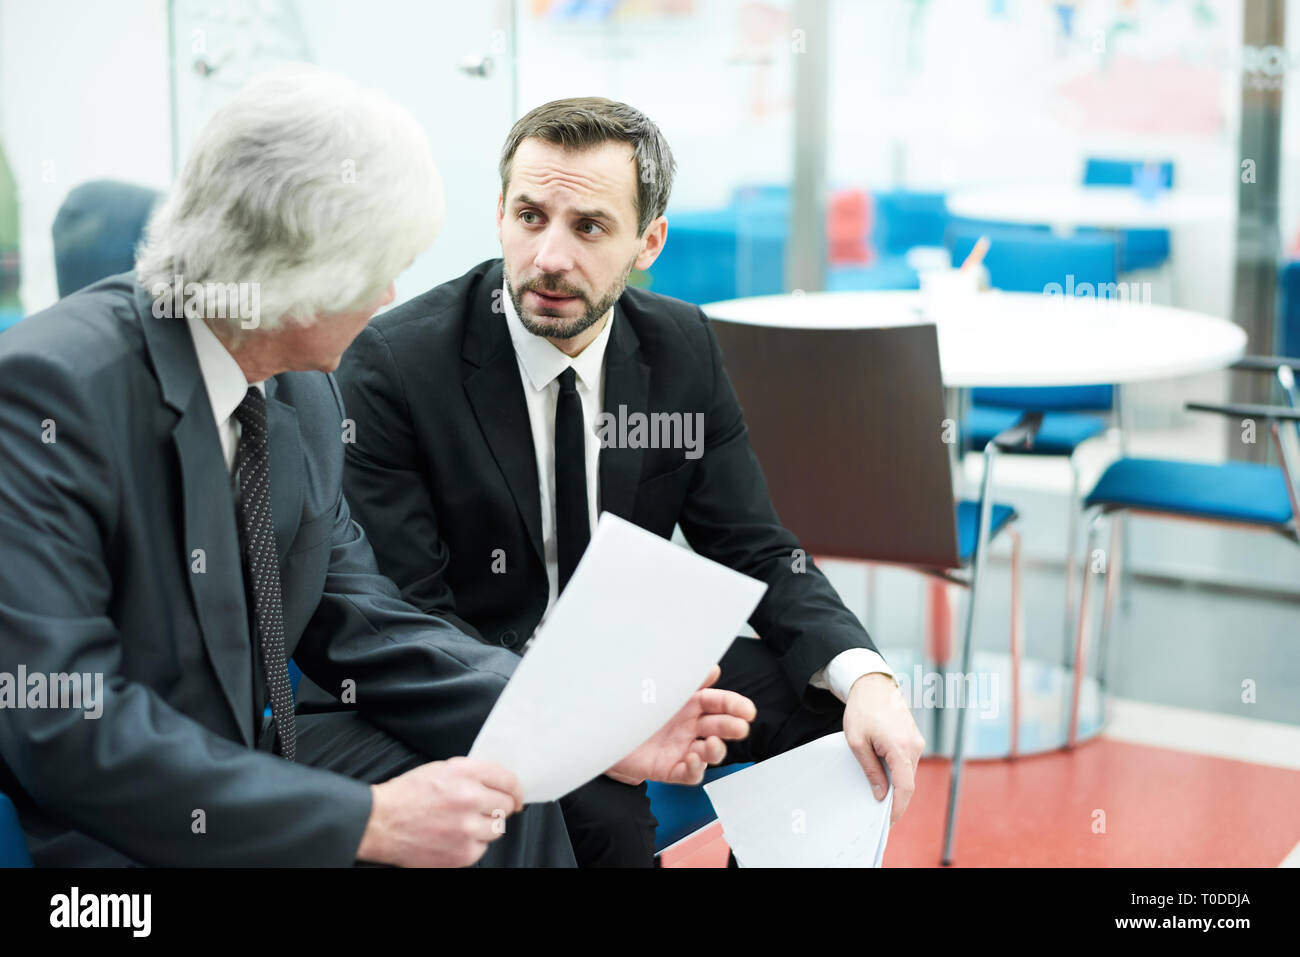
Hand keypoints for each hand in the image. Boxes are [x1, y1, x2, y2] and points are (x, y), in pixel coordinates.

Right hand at [356, 756, 523, 866]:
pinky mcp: (461, 854)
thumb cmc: (407, 795)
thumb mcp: (441, 769)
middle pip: (505, 806)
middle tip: (481, 810)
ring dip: (484, 827)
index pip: (508, 781)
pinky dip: (471, 844)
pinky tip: (452, 837)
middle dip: (497, 808)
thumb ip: (473, 774)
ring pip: (496, 829)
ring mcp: (466, 829)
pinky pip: (481, 849)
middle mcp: (469, 799)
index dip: (516, 790)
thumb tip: (498, 784)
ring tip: (461, 824)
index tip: (516, 797)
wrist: (380, 823)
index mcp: (464, 774)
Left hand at [606, 665, 755, 786]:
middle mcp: (688, 726)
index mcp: (688, 704)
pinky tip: (693, 759)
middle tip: (740, 728)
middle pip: (719, 727)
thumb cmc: (630, 707)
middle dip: (732, 727)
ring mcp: (681, 748)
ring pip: (710, 752)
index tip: (747, 710)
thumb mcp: (655, 688)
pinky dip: (696, 768)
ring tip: (712, 745)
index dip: (734, 706)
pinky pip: (690, 773)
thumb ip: (684, 680)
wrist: (602, 733)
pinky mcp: (670, 769)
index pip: (718, 703)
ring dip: (717, 749)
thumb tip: (712, 668)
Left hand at [844, 673, 924, 825]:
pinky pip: (908, 762)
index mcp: (900, 747)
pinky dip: (898, 772)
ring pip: (908, 772)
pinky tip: (884, 775)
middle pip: (908, 782)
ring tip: (878, 793)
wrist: (872, 685)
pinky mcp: (915, 738)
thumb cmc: (862, 710)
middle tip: (878, 813)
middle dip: (895, 799)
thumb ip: (871, 770)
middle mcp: (915, 746)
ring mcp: (917, 741)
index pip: (905, 787)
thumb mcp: (857, 743)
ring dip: (896, 784)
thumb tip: (881, 794)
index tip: (888, 821)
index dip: (898, 807)